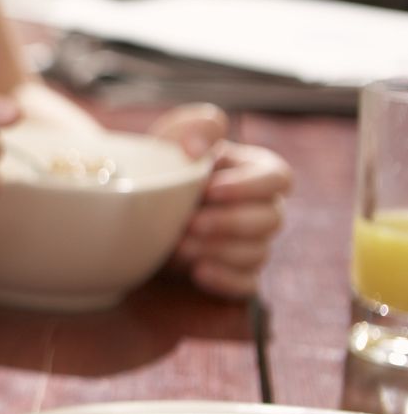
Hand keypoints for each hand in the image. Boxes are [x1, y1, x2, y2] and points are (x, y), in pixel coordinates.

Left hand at [150, 104, 292, 298]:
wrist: (133, 214)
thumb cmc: (162, 172)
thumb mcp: (169, 143)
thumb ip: (192, 128)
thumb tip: (198, 146)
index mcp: (253, 172)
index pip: (279, 177)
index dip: (249, 186)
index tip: (210, 189)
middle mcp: (261, 208)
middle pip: (272, 219)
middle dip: (228, 222)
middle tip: (189, 223)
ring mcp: (252, 244)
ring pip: (258, 253)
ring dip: (218, 250)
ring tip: (178, 246)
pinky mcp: (235, 274)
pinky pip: (247, 285)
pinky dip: (224, 280)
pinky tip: (198, 273)